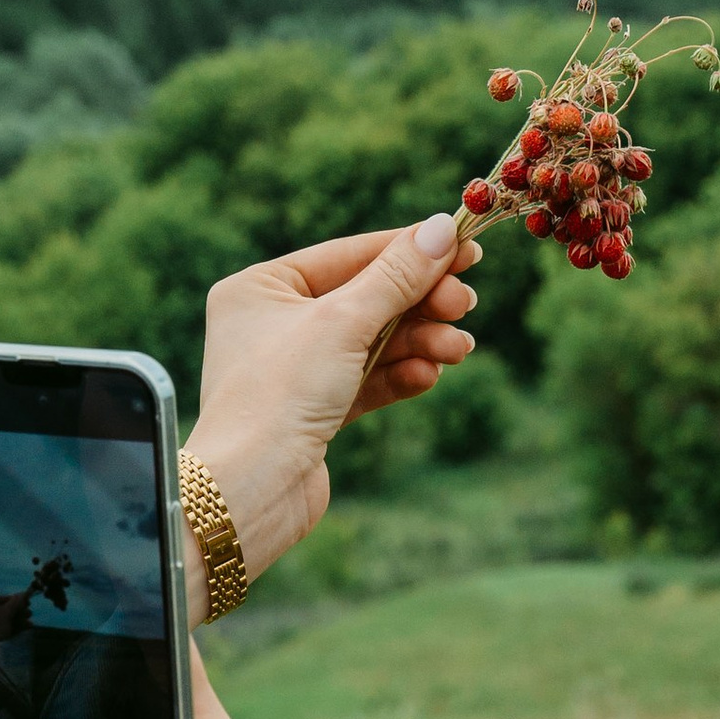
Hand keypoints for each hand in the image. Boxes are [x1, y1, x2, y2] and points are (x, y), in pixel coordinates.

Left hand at [188, 217, 479, 602]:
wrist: (252, 490)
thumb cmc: (280, 395)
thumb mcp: (344, 322)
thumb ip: (397, 276)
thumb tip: (443, 228)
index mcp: (260, 287)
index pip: (349, 254)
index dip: (410, 251)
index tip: (466, 247)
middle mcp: (272, 323)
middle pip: (366, 299)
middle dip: (420, 304)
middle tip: (466, 305)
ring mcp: (293, 370)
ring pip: (372, 343)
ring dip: (419, 342)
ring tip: (459, 348)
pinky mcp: (312, 412)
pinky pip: (366, 381)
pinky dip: (399, 376)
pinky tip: (429, 376)